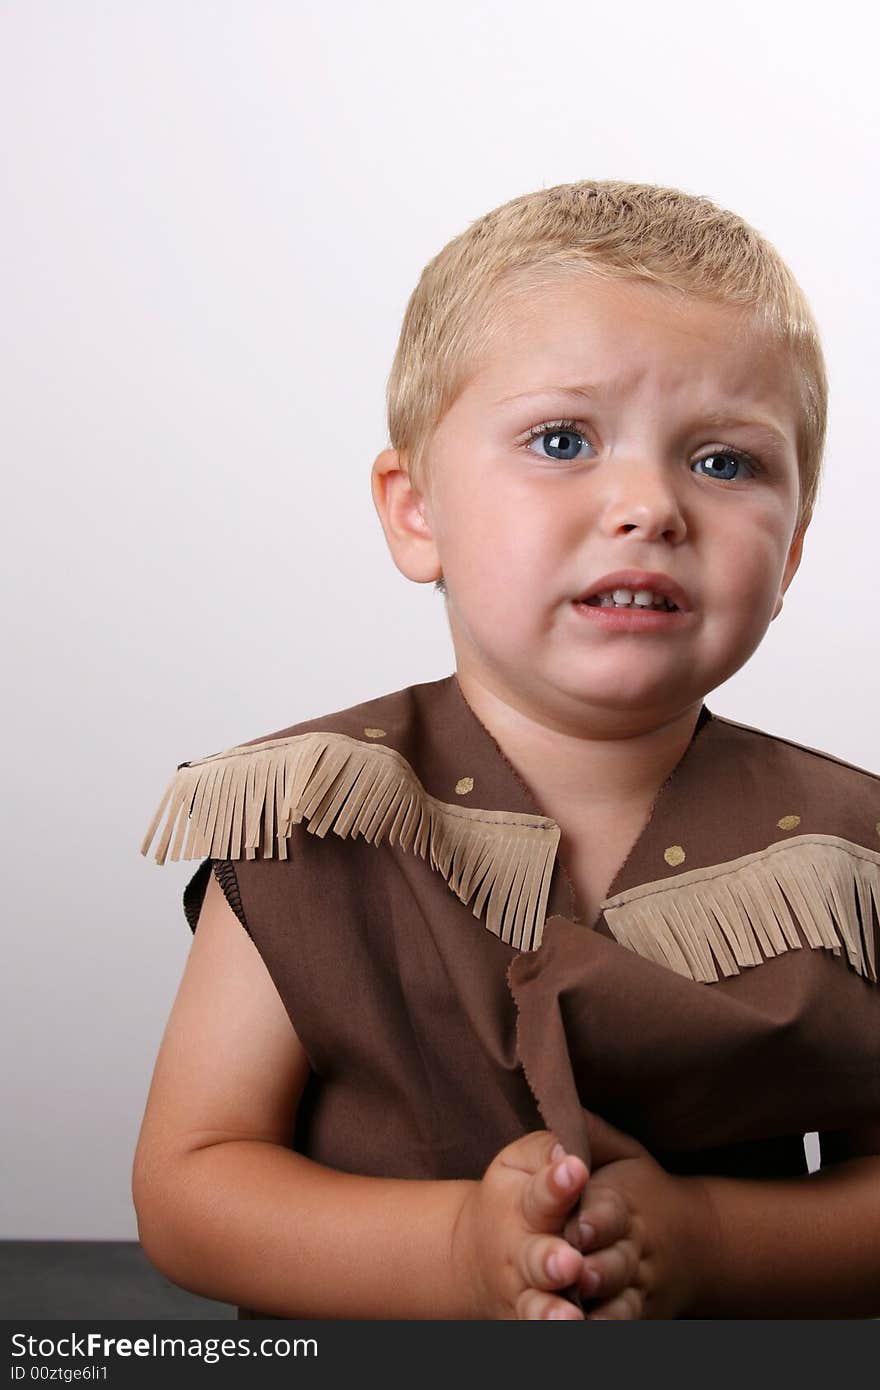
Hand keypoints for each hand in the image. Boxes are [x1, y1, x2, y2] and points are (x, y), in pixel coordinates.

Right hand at [451, 1129, 590, 1318]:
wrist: (477, 1257)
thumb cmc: (513, 1198)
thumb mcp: (519, 1164)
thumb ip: (546, 1150)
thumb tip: (569, 1150)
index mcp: (524, 1207)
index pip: (542, 1194)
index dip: (557, 1184)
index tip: (574, 1170)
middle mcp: (523, 1254)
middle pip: (536, 1259)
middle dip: (550, 1261)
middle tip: (569, 1261)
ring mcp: (527, 1295)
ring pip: (537, 1309)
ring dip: (551, 1315)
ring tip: (571, 1320)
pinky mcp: (531, 1324)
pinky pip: (545, 1335)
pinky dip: (558, 1341)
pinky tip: (583, 1337)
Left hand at [573, 1112, 717, 1319]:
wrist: (695, 1244)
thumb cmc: (639, 1190)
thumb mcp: (623, 1153)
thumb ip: (591, 1132)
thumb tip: (560, 1100)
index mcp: (620, 1203)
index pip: (606, 1209)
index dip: (593, 1217)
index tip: (576, 1224)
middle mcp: (629, 1248)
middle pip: (612, 1261)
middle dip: (593, 1267)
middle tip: (569, 1270)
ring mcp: (633, 1286)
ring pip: (617, 1301)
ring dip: (594, 1308)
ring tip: (569, 1313)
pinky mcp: (634, 1316)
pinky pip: (620, 1328)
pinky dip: (603, 1334)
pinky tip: (580, 1335)